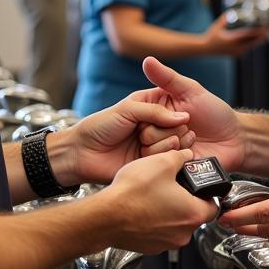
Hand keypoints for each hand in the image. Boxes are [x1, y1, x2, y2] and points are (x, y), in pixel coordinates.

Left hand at [62, 88, 194, 183]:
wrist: (83, 153)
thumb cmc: (101, 126)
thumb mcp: (127, 109)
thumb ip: (156, 111)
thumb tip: (184, 117)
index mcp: (152, 106)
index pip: (177, 106)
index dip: (174, 112)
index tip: (163, 116)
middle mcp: (157, 125)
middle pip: (180, 127)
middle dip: (164, 130)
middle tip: (143, 132)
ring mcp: (156, 144)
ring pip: (176, 143)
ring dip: (159, 145)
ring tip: (140, 144)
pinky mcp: (153, 162)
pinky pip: (168, 159)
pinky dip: (156, 157)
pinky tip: (143, 154)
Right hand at [106, 148, 218, 252]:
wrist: (104, 217)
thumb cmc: (132, 194)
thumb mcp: (162, 162)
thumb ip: (180, 157)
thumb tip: (185, 155)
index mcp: (193, 214)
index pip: (214, 206)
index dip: (207, 192)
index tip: (199, 185)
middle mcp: (183, 234)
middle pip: (194, 215)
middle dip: (186, 200)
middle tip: (173, 186)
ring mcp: (165, 243)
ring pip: (175, 224)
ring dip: (169, 211)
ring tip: (154, 195)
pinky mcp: (149, 247)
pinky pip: (159, 232)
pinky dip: (154, 221)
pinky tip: (142, 207)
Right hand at [139, 57, 245, 170]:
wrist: (235, 139)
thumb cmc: (215, 112)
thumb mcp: (191, 91)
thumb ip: (168, 77)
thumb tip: (147, 59)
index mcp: (157, 112)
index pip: (142, 115)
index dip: (163, 115)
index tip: (185, 113)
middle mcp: (155, 131)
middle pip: (145, 134)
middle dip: (171, 130)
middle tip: (190, 126)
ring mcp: (162, 151)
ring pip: (152, 152)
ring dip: (177, 143)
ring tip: (193, 139)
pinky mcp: (170, 168)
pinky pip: (164, 166)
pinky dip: (180, 157)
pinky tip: (193, 152)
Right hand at [203, 13, 266, 56]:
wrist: (205, 49)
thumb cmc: (210, 35)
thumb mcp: (217, 25)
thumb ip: (225, 18)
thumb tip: (232, 11)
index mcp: (231, 40)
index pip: (247, 36)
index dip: (257, 31)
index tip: (265, 27)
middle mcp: (235, 48)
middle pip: (252, 42)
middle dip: (262, 35)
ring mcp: (236, 52)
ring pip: (251, 46)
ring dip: (258, 39)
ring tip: (266, 32)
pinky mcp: (237, 54)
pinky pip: (248, 48)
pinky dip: (253, 43)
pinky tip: (258, 38)